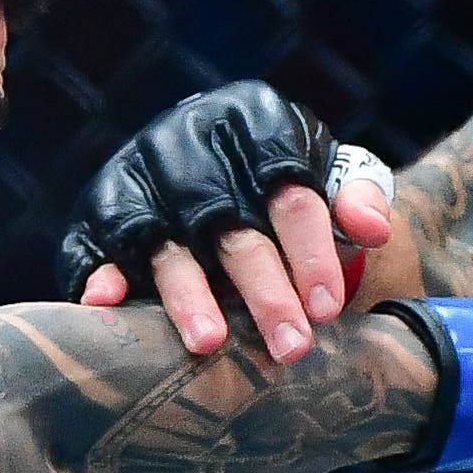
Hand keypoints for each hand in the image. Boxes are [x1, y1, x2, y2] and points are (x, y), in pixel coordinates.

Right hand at [57, 78, 398, 361]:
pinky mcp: (103, 207)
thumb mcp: (334, 169)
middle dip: (264, 292)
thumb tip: (374, 229)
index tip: (328, 308)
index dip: (311, 254)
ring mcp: (143, 177)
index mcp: (256, 124)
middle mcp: (193, 145)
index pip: (291, 196)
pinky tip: (107, 306)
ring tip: (211, 343)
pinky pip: (98, 246)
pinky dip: (102, 275)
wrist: (219, 155)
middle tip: (292, 348)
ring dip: (189, 296)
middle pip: (233, 228)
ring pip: (168, 245)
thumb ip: (360, 195)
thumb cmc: (286, 178)